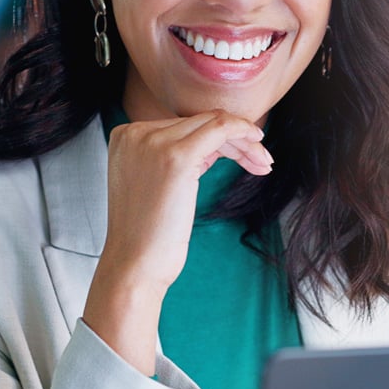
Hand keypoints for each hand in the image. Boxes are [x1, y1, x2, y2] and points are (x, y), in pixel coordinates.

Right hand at [83, 111, 271, 374]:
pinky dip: (243, 133)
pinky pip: (220, 130)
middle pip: (199, 122)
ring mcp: (154, 142)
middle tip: (261, 160)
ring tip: (264, 163)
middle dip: (235, 139)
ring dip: (244, 141)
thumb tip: (213, 147)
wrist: (134, 266)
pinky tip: (260, 154)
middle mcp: (135, 132)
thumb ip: (175, 158)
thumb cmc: (148, 234)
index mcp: (125, 136)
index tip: (241, 156)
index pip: (182, 125)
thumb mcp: (154, 184)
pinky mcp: (176, 156)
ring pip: (213, 124)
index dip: (216, 139)